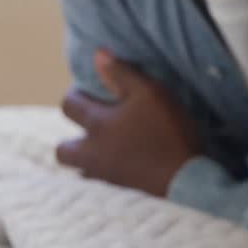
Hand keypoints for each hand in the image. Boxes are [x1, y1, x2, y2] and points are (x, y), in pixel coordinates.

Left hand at [57, 50, 197, 196]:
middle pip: (62, 150)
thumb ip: (123, 74)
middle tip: (92, 127)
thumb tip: (98, 55)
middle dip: (71, 137)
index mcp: (97, 125)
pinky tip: (121, 166)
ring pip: (80, 169)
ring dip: (86, 158)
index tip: (89, 90)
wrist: (185, 179)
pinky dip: (105, 174)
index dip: (76, 94)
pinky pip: (100, 184)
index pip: (69, 105)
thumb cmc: (167, 131)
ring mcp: (104, 175)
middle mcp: (92, 152)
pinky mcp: (119, 192)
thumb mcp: (150, 94)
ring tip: (106, 149)